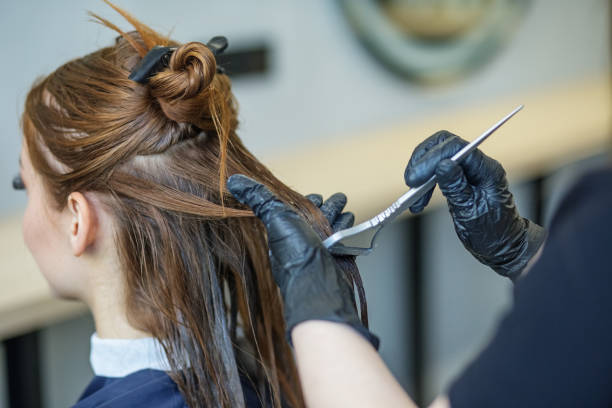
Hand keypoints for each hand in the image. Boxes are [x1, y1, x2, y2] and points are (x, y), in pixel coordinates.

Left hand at [227, 175, 377, 346]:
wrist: (318, 279)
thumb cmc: (295, 253)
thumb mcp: (273, 216)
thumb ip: (257, 196)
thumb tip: (233, 181)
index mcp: (287, 229)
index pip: (297, 210)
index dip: (305, 201)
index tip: (314, 195)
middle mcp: (304, 239)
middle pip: (317, 216)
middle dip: (327, 205)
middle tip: (337, 197)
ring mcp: (322, 248)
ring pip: (332, 225)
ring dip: (339, 213)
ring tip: (343, 205)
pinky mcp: (338, 255)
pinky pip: (344, 237)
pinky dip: (348, 227)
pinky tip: (350, 220)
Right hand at [404, 131, 545, 279]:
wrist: (503, 245)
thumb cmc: (493, 232)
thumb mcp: (471, 213)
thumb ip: (456, 187)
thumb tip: (442, 165)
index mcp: (486, 170)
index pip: (455, 148)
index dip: (431, 159)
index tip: (416, 179)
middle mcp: (478, 165)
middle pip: (444, 144)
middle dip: (422, 160)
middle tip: (411, 182)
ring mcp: (468, 171)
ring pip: (436, 155)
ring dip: (420, 172)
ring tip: (414, 196)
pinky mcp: (459, 179)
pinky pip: (436, 170)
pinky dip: (423, 182)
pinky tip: (418, 200)